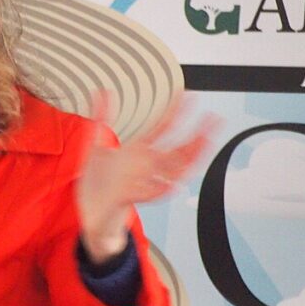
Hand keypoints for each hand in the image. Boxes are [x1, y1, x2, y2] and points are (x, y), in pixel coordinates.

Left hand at [76, 91, 217, 264]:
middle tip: (213, 119)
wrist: (90, 213)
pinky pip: (148, 195)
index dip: (174, 113)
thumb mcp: (96, 145)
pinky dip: (160, 190)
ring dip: (190, 159)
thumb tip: (102, 91)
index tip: (187, 96)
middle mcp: (145, 167)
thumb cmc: (98, 182)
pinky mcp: (126, 198)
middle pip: (178, 150)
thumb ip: (101, 118)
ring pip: (173, 172)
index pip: (161, 129)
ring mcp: (140, 182)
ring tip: (205, 145)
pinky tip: (171, 185)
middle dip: (196, 135)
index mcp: (138, 152)